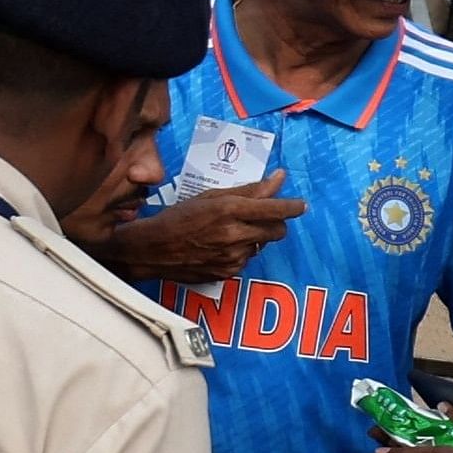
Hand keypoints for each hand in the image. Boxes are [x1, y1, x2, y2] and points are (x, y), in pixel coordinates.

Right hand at [94, 171, 300, 282]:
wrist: (152, 249)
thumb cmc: (178, 217)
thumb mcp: (211, 196)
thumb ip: (248, 190)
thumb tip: (278, 179)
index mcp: (230, 210)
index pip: (276, 209)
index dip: (293, 206)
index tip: (300, 205)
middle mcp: (234, 235)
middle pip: (277, 231)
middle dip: (275, 223)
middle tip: (261, 217)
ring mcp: (232, 257)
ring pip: (261, 245)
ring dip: (254, 237)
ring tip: (228, 232)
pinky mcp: (228, 273)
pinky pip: (246, 259)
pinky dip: (240, 251)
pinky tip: (219, 246)